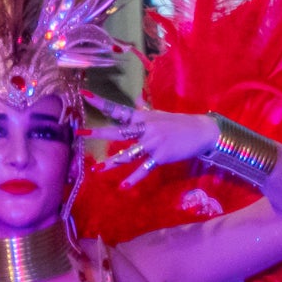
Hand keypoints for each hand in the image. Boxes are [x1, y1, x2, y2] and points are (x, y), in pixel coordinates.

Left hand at [89, 97, 233, 187]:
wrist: (201, 132)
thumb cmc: (179, 123)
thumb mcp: (159, 114)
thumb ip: (144, 109)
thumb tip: (136, 99)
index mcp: (142, 117)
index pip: (118, 109)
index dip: (101, 102)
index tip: (84, 94)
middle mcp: (145, 128)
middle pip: (118, 131)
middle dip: (99, 133)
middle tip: (80, 133)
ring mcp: (153, 143)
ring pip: (128, 154)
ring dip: (112, 163)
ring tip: (97, 170)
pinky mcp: (161, 156)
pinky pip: (144, 169)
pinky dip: (134, 179)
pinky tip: (123, 187)